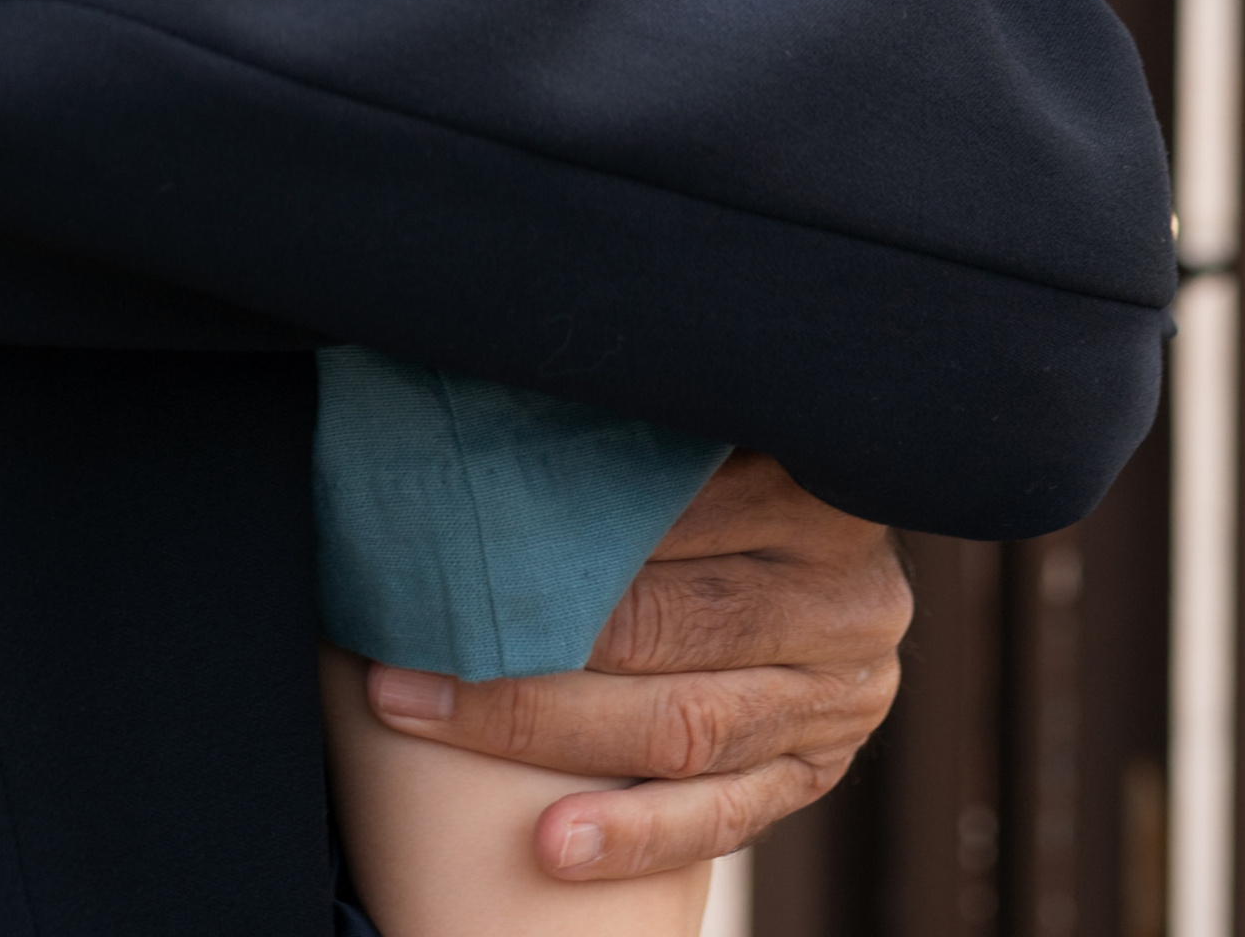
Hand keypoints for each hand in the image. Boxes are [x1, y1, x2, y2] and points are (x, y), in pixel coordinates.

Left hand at [357, 454, 905, 884]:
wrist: (831, 559)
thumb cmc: (733, 470)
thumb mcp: (716, 434)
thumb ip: (637, 431)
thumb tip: (482, 399)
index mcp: (816, 498)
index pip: (669, 518)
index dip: (550, 533)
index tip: (439, 534)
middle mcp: (843, 603)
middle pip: (667, 630)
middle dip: (524, 643)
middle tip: (402, 642)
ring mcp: (840, 697)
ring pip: (684, 729)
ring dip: (545, 735)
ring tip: (427, 719)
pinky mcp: (820, 771)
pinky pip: (725, 816)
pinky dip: (635, 834)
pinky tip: (551, 846)